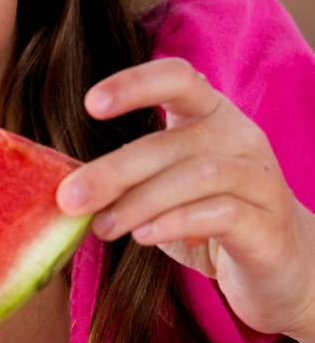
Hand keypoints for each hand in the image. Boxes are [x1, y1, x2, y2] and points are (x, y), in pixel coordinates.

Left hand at [55, 58, 314, 342]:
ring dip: (139, 202)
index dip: (133, 84)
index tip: (90, 105)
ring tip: (102, 227)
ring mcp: (260, 177)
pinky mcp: (270, 223)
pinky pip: (221, 213)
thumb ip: (125, 175)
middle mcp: (239, 135)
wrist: (280, 266)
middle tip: (70, 197)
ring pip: (195, 176)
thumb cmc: (206, 216)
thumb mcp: (162, 186)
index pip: (177, 76)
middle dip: (113, 170)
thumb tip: (63, 185)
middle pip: (170, 141)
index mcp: (208, 113)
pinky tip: (144, 237)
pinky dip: (175, 223)